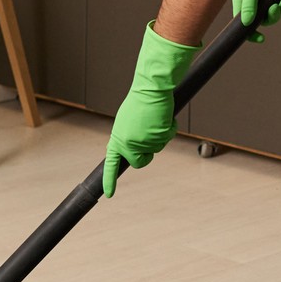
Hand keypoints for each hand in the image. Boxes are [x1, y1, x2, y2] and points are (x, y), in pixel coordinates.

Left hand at [103, 23, 200, 195]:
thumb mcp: (127, 122)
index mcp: (118, 138)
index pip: (111, 164)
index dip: (110, 180)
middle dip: (148, 154)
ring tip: (155, 119)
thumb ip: (126, 137)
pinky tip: (164, 117)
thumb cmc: (140, 101)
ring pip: (157, 148)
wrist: (150, 88)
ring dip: (160, 135)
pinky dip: (170, 127)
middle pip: (141, 162)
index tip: (110, 194)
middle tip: (151, 138)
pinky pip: (169, 137)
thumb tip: (130, 150)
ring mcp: (143, 141)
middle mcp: (128, 143)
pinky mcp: (158, 136)